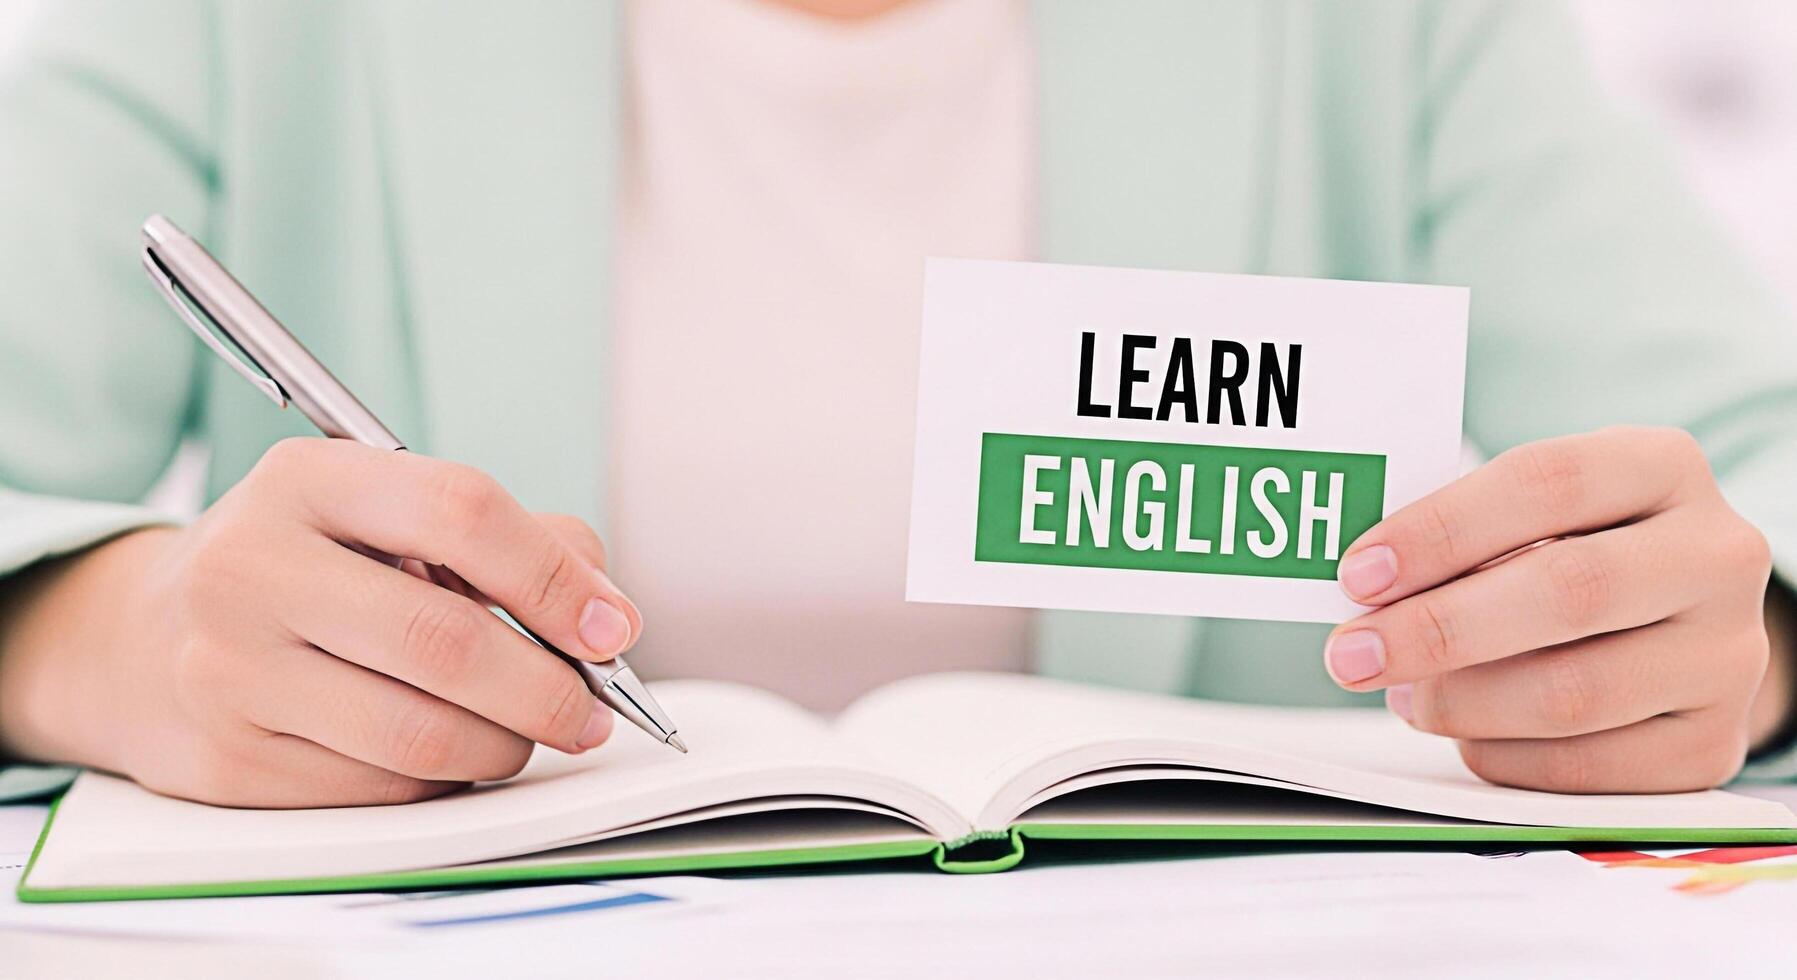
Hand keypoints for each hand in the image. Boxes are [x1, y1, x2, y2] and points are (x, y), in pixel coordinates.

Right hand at [0, 438, 641, 806]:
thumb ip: (505, 539)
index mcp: (305, 481)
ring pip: (418, 732)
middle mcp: (251, 567)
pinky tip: (446, 750)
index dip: (555, 578)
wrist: (141, 641)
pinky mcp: (225, 759)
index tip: (613, 628)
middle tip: (592, 711)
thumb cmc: (305, 570)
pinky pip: (379, 785)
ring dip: (505, 744)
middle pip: (445, 640)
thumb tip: (603, 613)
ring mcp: (227, 668)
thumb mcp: (383, 513)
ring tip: (527, 733)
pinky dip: (441, 776)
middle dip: (547, 688)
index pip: (461, 511)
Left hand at [1323, 426, 1779, 792]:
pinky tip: (1463, 733)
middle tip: (1353, 653)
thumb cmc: (1574, 552)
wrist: (1679, 626)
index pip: (1546, 482)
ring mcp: (1727, 656)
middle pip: (1568, 590)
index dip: (1442, 530)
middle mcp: (1716, 555)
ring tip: (1403, 694)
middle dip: (1439, 629)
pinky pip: (1587, 768)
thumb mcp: (1534, 515)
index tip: (1359, 574)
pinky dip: (1503, 755)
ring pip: (1573, 692)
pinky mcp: (1711, 746)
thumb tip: (1365, 591)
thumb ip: (1465, 536)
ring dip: (1460, 701)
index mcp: (1663, 467)